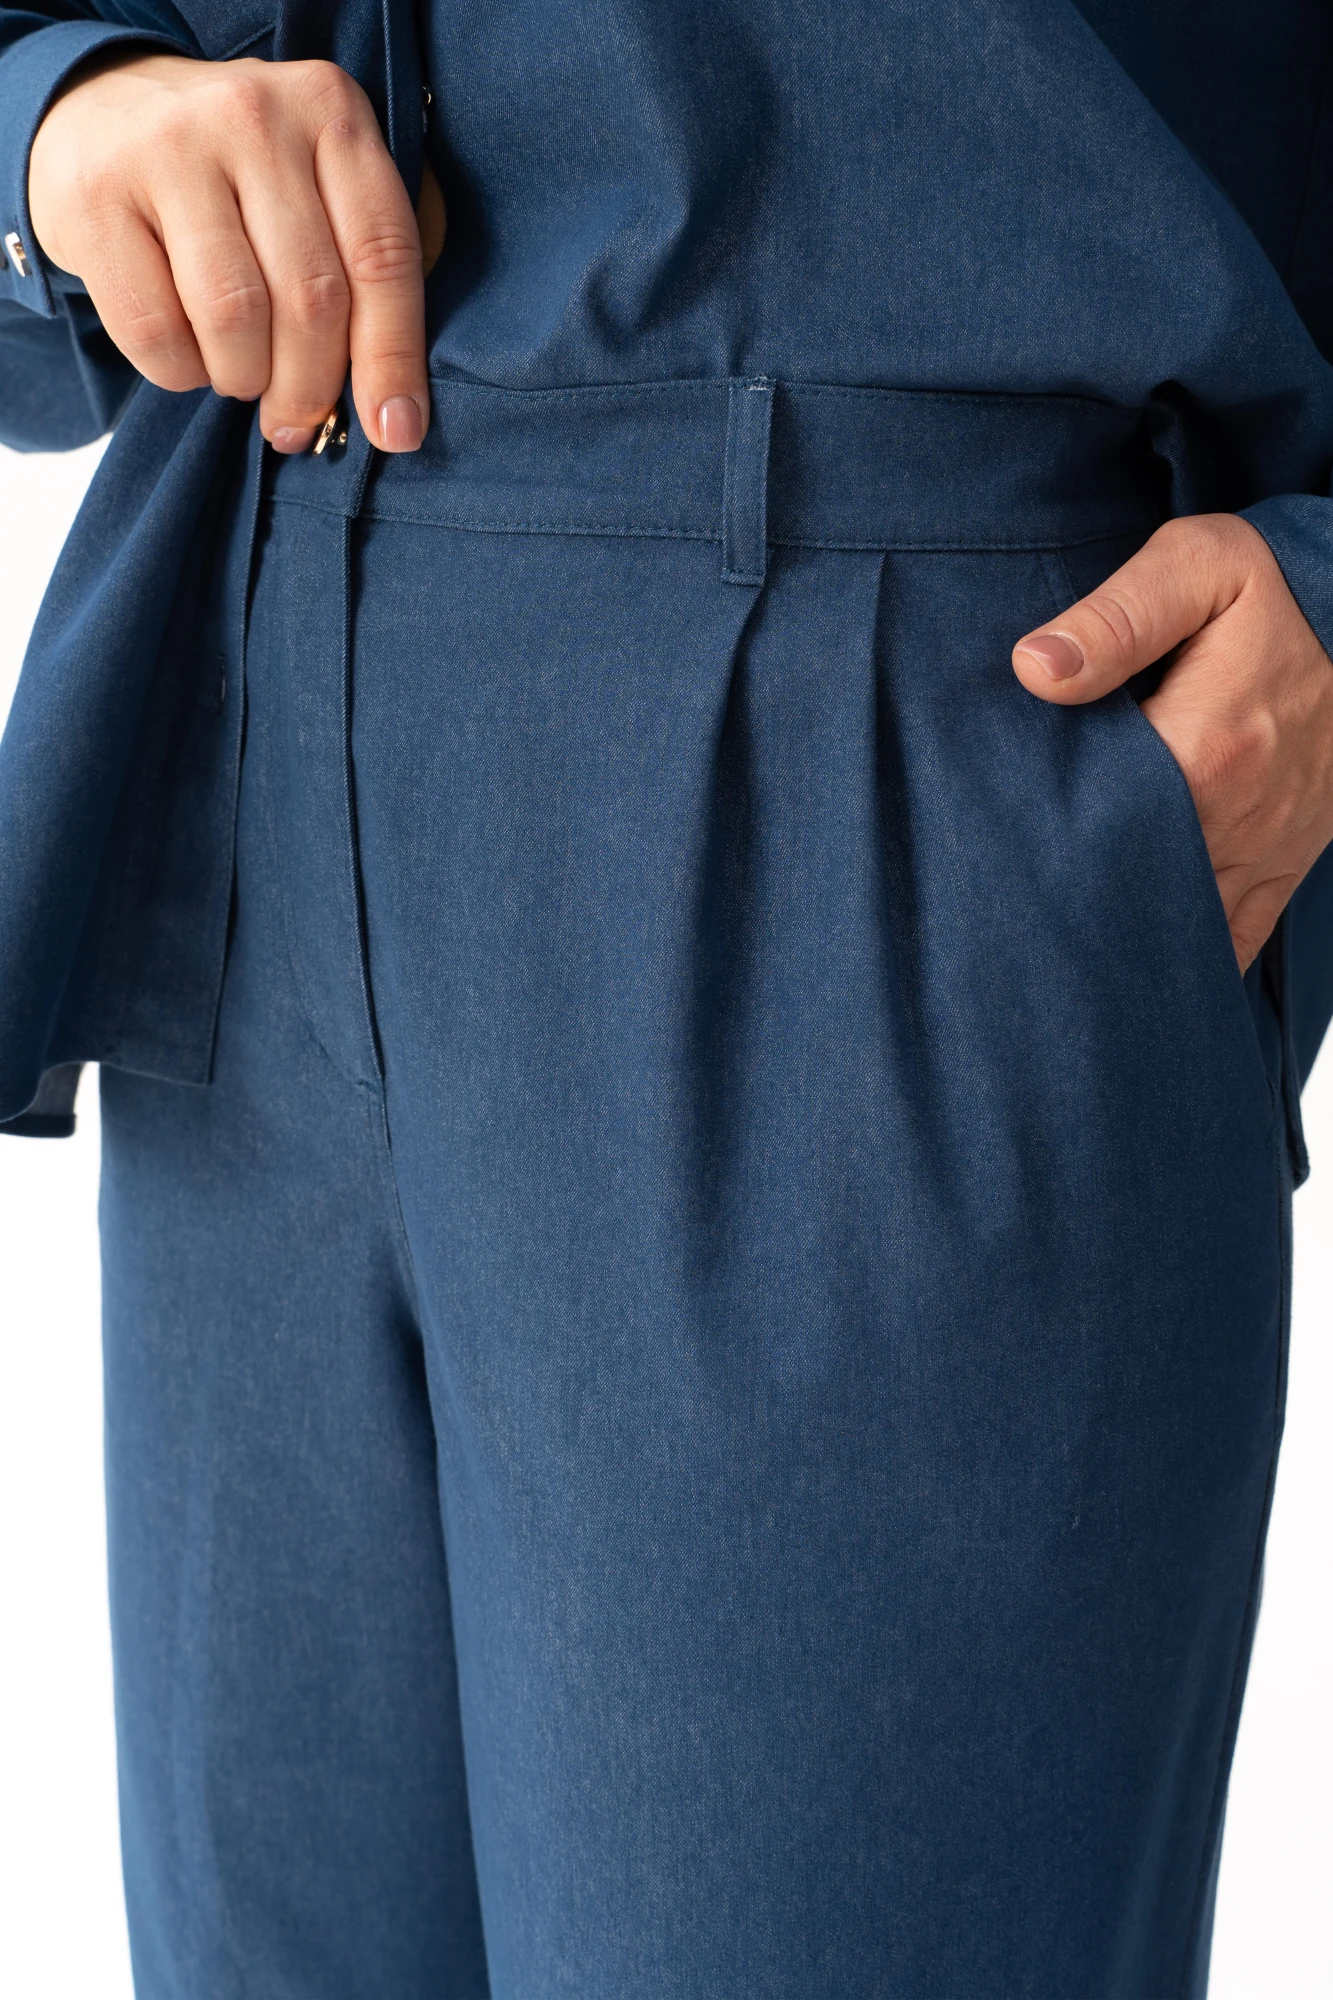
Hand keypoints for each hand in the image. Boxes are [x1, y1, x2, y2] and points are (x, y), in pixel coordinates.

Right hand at [28, 51, 446, 452]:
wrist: (98, 114)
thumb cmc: (235, 177)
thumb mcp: (316, 186)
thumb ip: (362, 271)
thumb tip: (392, 416)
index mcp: (329, 111)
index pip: (382, 255)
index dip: (394, 359)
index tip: (397, 432)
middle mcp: (252, 116)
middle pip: (311, 297)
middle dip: (310, 387)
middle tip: (295, 421)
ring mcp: (167, 147)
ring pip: (234, 318)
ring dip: (243, 378)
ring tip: (239, 376)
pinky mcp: (96, 195)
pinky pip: (155, 330)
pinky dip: (181, 373)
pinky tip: (187, 356)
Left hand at [1012, 514, 1332, 971]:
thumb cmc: (1281, 591)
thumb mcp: (1200, 567)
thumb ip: (1120, 615)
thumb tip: (1037, 668)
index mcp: (1205, 750)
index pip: (1098, 822)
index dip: (1037, 839)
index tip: (982, 849)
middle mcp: (1237, 820)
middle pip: (1130, 886)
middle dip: (1066, 904)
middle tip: (996, 920)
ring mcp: (1263, 852)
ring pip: (1179, 927)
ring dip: (1117, 942)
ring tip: (1046, 960)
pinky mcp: (1282, 867)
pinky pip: (1235, 939)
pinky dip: (1185, 966)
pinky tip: (1129, 985)